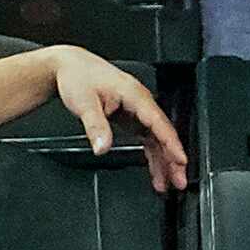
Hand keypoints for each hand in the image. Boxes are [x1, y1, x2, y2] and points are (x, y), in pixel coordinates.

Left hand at [51, 48, 188, 191]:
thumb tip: (103, 148)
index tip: (180, 161)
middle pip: (163, 133)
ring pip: (156, 139)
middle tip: (179, 181)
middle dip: (173, 159)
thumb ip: (96, 126)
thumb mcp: (84, 103)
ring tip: (168, 183)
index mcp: (134, 94)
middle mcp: (140, 101)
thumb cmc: (78, 77)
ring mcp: (137, 110)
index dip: (171, 144)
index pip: (159, 122)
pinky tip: (154, 170)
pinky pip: (147, 138)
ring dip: (163, 160)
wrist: (69, 66)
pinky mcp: (131, 117)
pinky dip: (152, 155)